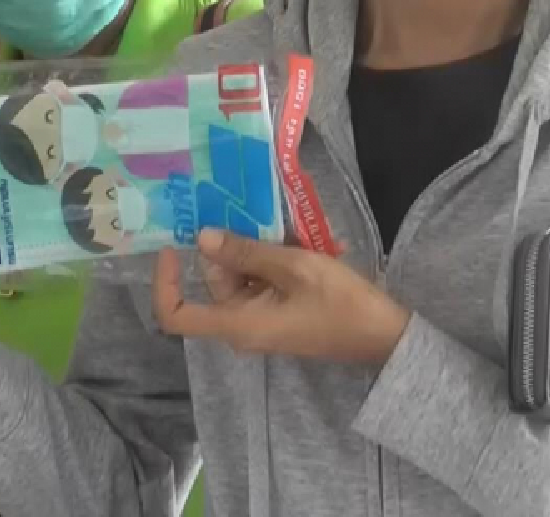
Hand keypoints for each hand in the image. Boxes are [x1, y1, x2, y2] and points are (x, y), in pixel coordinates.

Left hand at [154, 230, 407, 364]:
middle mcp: (240, 326)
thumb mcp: (294, 267)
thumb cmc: (340, 303)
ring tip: (290, 226)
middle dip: (230, 246)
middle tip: (255, 214)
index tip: (172, 246)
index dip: (164, 282)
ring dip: (259, 247)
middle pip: (213, 281)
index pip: (175, 315)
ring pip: (238, 275)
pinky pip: (259, 281)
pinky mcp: (276, 312)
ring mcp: (259, 319)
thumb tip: (203, 237)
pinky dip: (273, 259)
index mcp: (237, 324)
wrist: (384, 335)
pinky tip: (301, 239)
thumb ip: (247, 252)